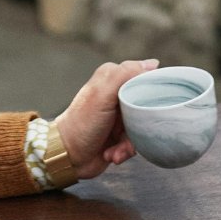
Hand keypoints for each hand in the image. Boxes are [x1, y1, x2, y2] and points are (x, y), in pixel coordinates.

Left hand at [52, 59, 157, 179]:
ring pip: (142, 126)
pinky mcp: (120, 134)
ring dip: (130, 143)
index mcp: (113, 78)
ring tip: (115, 150)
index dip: (151, 94)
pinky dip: (124, 151)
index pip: (144, 77)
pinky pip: (136, 141)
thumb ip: (124, 74)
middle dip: (140, 126)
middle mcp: (117, 94)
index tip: (148, 109)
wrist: (67, 156)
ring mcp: (120, 115)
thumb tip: (153, 63)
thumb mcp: (103, 94)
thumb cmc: (82, 123)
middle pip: (146, 105)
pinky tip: (112, 154)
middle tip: (127, 135)